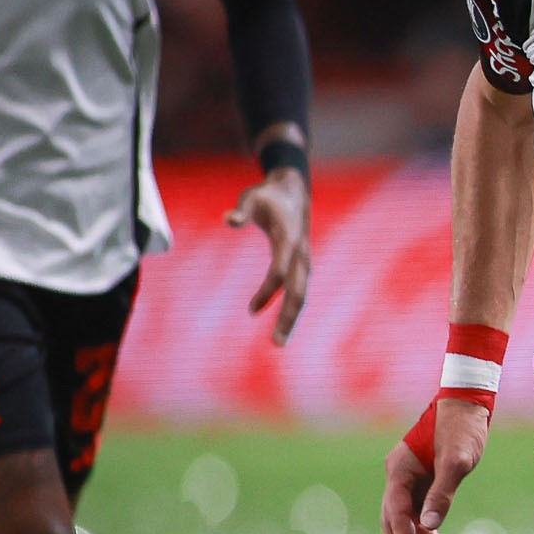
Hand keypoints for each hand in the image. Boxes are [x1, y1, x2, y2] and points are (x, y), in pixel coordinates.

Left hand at [225, 162, 311, 343]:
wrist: (294, 190)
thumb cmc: (268, 194)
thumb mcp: (251, 196)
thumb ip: (241, 209)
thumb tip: (229, 220)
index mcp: (289, 239)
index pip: (281, 271)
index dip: (267, 292)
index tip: (250, 311)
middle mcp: (301, 253)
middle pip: (299, 292)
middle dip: (289, 318)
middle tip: (277, 344)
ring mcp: (304, 260)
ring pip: (302, 295)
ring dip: (292, 319)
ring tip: (279, 341)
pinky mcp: (302, 264)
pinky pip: (298, 290)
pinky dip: (291, 308)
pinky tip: (283, 323)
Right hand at [382, 398, 488, 533]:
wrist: (470, 404)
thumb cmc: (463, 428)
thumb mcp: (457, 460)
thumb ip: (443, 492)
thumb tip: (429, 525)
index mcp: (400, 469)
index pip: (396, 512)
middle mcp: (399, 475)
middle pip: (394, 520)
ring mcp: (410, 478)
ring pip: (409, 519)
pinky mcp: (424, 480)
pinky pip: (421, 511)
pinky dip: (429, 530)